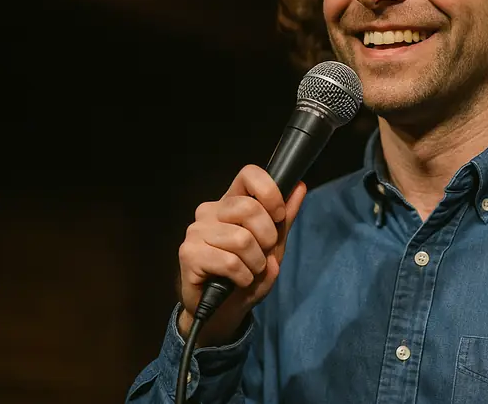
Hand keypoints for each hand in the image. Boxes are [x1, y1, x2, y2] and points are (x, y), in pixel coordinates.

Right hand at [176, 165, 306, 346]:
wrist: (224, 311)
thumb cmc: (247, 273)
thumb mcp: (273, 245)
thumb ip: (285, 217)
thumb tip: (299, 186)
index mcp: (231, 202)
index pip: (248, 174)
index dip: (269, 192)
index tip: (278, 216)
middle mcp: (210, 211)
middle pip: (249, 209)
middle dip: (267, 238)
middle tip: (261, 256)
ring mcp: (196, 231)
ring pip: (242, 239)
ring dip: (255, 263)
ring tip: (249, 271)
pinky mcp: (188, 254)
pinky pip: (229, 262)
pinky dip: (243, 277)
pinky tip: (238, 281)